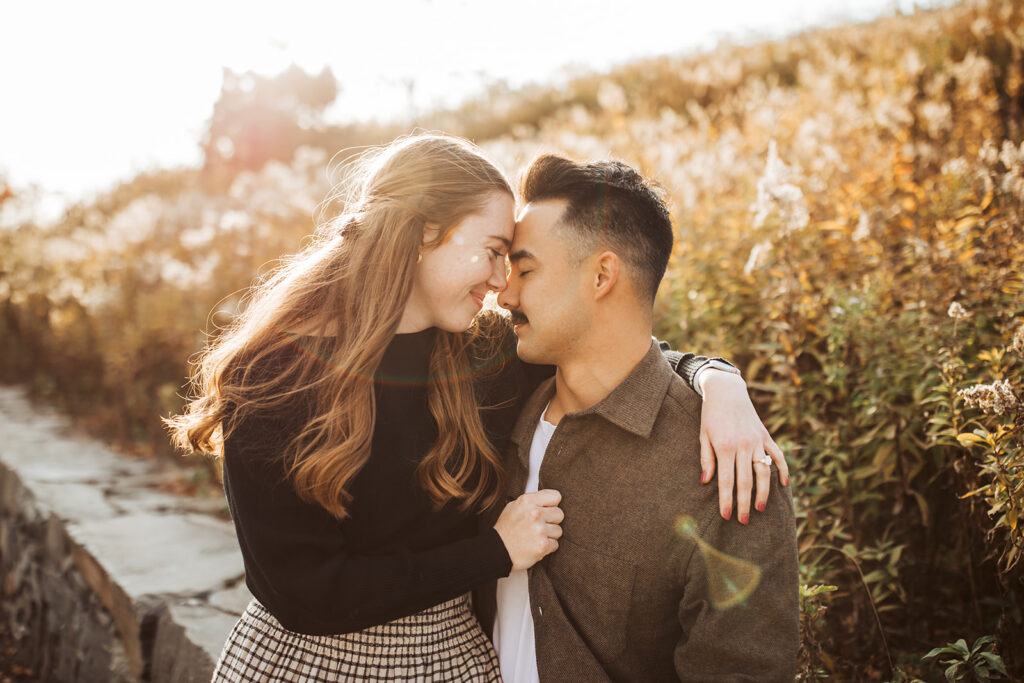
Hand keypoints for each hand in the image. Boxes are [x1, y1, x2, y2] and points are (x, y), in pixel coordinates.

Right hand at [494, 489, 563, 570]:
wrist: (496, 551)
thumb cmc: (506, 529)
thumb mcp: (513, 507)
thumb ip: (532, 501)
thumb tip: (548, 499)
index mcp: (527, 501)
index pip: (555, 496)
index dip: (551, 504)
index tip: (546, 510)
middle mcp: (535, 513)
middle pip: (559, 514)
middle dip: (551, 521)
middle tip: (538, 526)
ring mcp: (540, 530)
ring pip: (558, 530)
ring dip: (549, 535)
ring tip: (535, 537)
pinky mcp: (543, 545)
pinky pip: (555, 544)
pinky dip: (547, 547)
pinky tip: (535, 545)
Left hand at [698, 371, 788, 523]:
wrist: (726, 390)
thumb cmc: (710, 415)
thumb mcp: (703, 435)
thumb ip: (706, 459)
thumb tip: (706, 482)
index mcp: (724, 446)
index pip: (727, 481)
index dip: (726, 500)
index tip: (726, 516)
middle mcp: (743, 445)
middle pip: (746, 481)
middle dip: (744, 503)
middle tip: (744, 521)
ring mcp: (757, 440)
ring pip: (763, 472)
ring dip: (764, 492)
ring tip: (761, 508)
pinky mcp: (766, 436)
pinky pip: (778, 456)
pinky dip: (782, 470)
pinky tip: (784, 485)